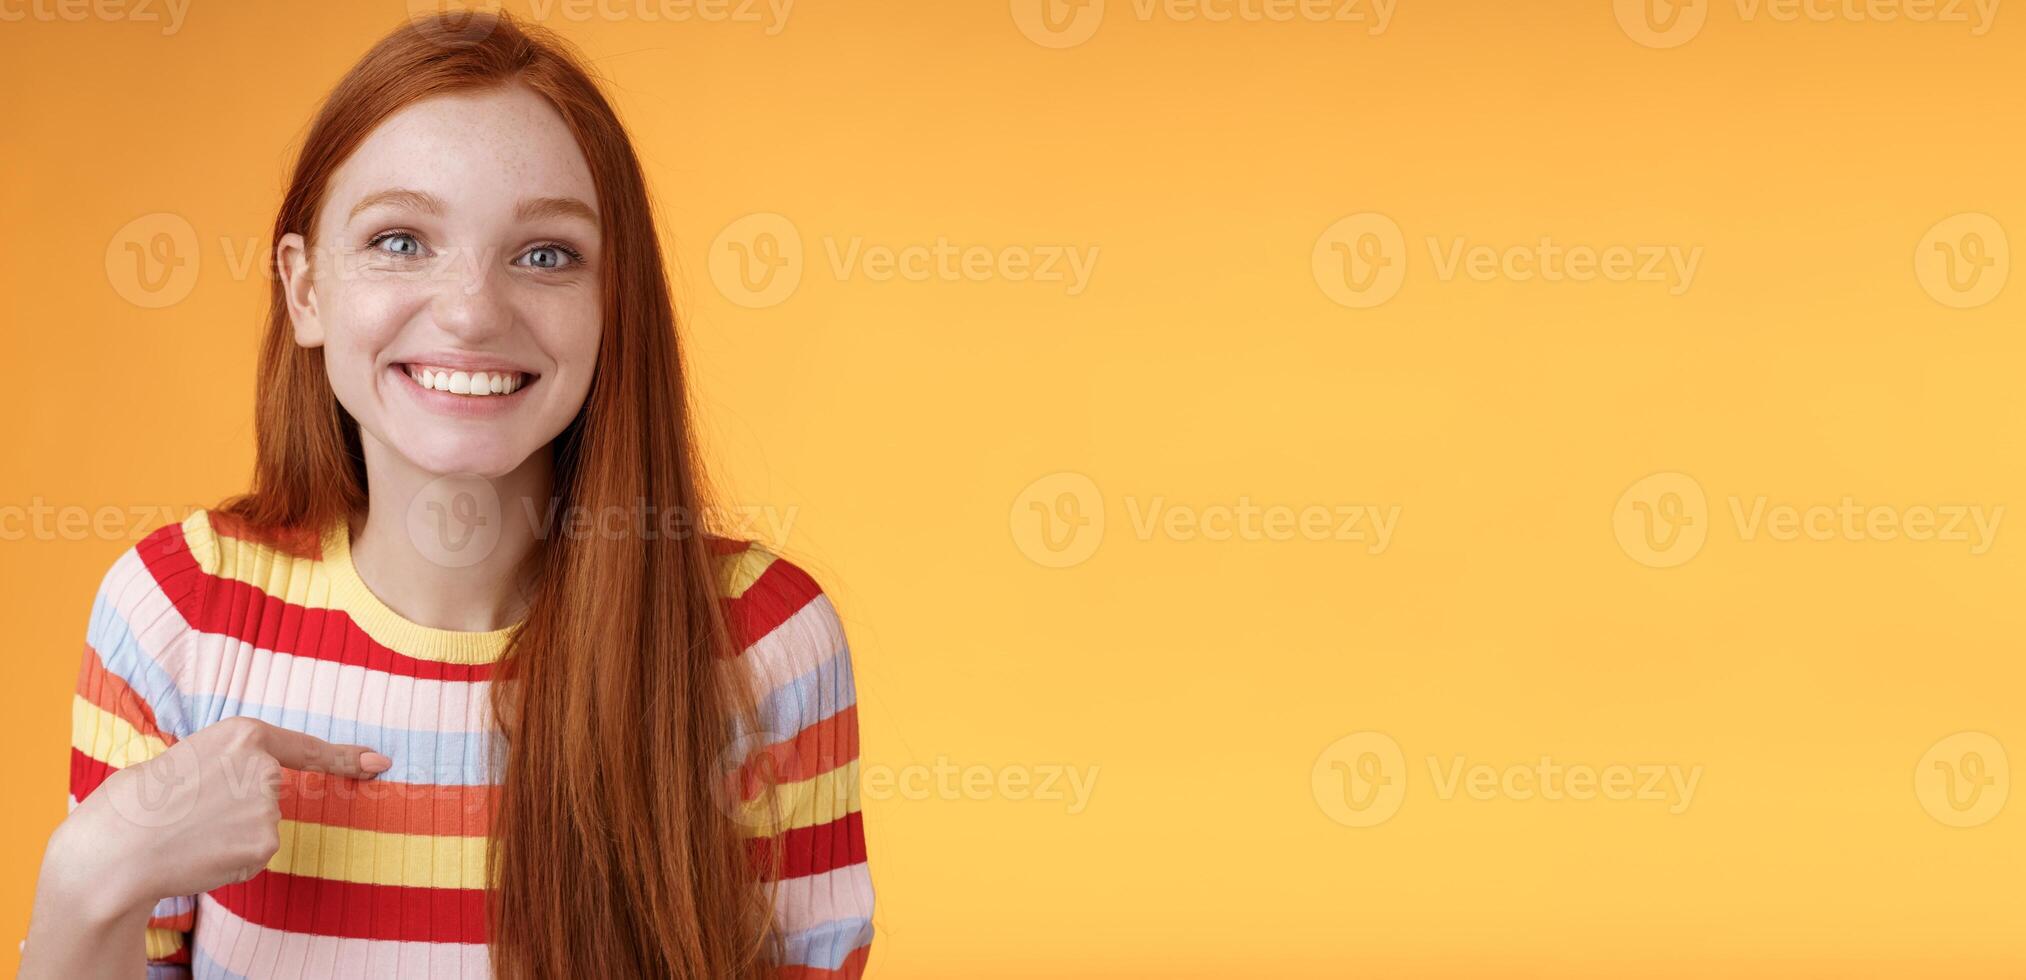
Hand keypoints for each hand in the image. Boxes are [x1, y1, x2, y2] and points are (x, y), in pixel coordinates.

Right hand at [58, 716, 391, 912]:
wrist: (118, 845)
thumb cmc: (140, 801)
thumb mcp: (189, 758)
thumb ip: (231, 765)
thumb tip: (261, 788)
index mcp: (244, 733)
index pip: (305, 748)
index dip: (345, 758)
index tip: (380, 763)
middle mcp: (266, 767)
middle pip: (269, 797)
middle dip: (237, 811)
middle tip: (190, 814)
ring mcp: (269, 806)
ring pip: (261, 828)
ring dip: (231, 836)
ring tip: (188, 831)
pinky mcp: (266, 844)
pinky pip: (254, 855)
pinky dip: (231, 860)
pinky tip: (201, 853)